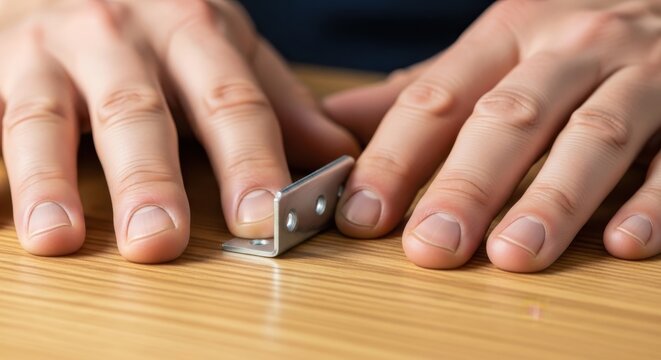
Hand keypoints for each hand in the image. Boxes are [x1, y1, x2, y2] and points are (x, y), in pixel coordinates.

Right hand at [0, 0, 359, 262]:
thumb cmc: (155, 19)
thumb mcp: (221, 45)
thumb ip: (275, 100)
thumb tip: (338, 155)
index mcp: (193, 28)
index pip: (230, 100)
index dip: (250, 161)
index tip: (268, 218)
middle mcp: (120, 34)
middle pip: (140, 112)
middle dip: (151, 179)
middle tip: (163, 241)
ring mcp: (52, 49)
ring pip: (49, 116)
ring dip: (54, 179)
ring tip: (60, 238)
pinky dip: (5, 171)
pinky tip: (19, 217)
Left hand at [325, 0, 660, 271]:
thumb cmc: (573, 40)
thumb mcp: (498, 47)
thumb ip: (425, 90)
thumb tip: (338, 124)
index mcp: (510, 33)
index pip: (438, 98)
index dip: (394, 159)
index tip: (359, 215)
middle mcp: (573, 48)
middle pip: (510, 118)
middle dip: (466, 186)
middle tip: (431, 247)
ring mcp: (643, 76)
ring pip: (594, 137)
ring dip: (552, 199)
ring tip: (513, 255)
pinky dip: (652, 201)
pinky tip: (622, 242)